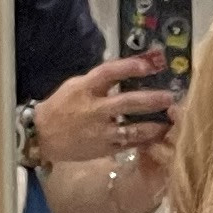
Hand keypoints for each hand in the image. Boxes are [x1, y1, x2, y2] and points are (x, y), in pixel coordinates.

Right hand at [27, 59, 175, 212]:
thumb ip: (99, 81)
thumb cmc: (61, 107)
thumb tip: (127, 71)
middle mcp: (94, 109)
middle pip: (127, 102)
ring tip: (170, 121)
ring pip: (132, 129)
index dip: (129, 67)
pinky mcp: (104, 148)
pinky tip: (158, 136)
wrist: (42, 136)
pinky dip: (145, 141)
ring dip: (154, 125)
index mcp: (84, 89)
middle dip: (151, 99)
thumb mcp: (76, 86)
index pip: (108, 73)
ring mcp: (100, 131)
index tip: (149, 64)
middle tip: (170, 97)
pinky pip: (129, 144)